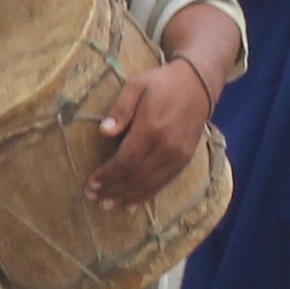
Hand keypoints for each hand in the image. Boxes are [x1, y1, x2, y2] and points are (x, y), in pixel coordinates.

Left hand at [89, 57, 209, 205]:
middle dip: (112, 189)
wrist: (198, 84)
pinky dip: (145, 196)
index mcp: (151, 127)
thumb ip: (120, 109)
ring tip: (107, 205)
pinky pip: (163, 183)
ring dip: (126, 196)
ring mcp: (178, 155)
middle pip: (135, 176)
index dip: (106, 175)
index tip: (90, 183)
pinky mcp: (185, 159)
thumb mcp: (136, 85)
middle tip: (93, 197)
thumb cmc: (162, 83)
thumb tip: (103, 132)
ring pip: (149, 184)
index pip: (125, 160)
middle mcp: (166, 146)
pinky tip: (131, 205)